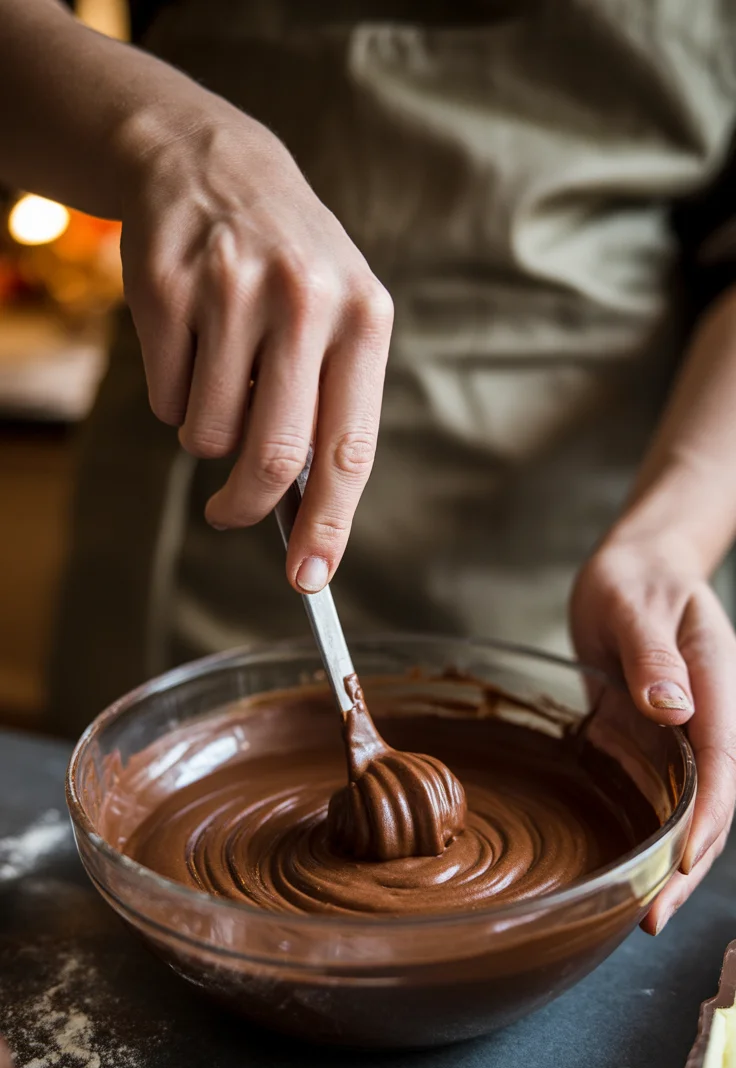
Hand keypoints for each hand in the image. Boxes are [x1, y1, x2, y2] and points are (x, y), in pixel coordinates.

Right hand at [117, 94, 392, 592]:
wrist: (214, 163)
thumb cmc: (290, 269)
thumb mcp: (338, 317)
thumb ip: (331, 407)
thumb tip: (305, 517)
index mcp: (363, 319)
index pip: (349, 449)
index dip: (329, 525)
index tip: (309, 578)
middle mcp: (303, 300)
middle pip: (272, 456)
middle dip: (245, 506)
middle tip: (229, 516)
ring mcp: (230, 289)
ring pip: (207, 433)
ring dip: (206, 435)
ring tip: (219, 383)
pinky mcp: (165, 285)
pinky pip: (166, 396)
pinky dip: (174, 395)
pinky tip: (190, 345)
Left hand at [571, 541, 735, 933]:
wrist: (633, 568)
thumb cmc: (636, 578)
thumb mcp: (635, 605)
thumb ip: (653, 655)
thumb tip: (673, 708)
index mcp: (716, 686)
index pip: (722, 765)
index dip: (706, 819)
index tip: (682, 864)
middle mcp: (706, 719)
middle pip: (711, 803)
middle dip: (688, 865)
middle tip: (653, 919)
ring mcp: (680, 736)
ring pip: (685, 809)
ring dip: (668, 861)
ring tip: (640, 914)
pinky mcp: (650, 742)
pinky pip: (655, 795)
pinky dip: (645, 833)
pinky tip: (624, 869)